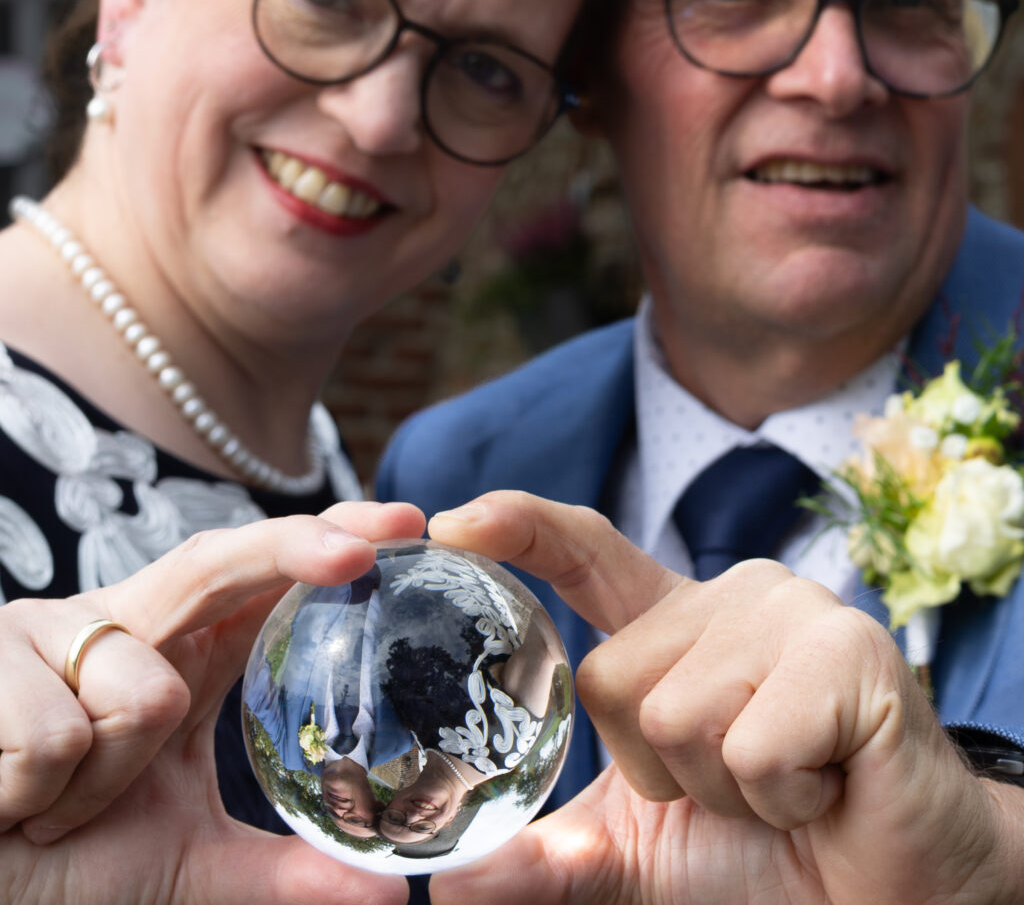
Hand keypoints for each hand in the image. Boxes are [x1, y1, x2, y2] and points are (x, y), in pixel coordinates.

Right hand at [0, 500, 423, 904]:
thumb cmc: (66, 861)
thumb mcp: (184, 862)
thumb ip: (279, 870)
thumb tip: (388, 888)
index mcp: (176, 649)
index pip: (264, 577)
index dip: (327, 539)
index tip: (407, 526)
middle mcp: (121, 622)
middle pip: (219, 564)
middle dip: (293, 549)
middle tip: (361, 554)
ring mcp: (50, 631)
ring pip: (145, 696)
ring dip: (104, 785)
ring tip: (57, 809)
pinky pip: (60, 736)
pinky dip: (41, 796)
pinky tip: (11, 801)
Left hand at [425, 491, 1022, 904]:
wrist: (889, 891)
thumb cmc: (761, 852)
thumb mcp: (636, 854)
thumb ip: (549, 857)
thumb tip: (450, 884)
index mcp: (671, 624)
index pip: (582, 551)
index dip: (517, 526)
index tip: (448, 524)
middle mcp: (725, 595)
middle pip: (610, 679)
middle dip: (659, 771)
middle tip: (735, 785)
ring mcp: (787, 610)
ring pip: (675, 713)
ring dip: (722, 789)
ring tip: (784, 785)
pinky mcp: (847, 647)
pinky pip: (752, 741)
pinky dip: (779, 796)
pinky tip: (824, 784)